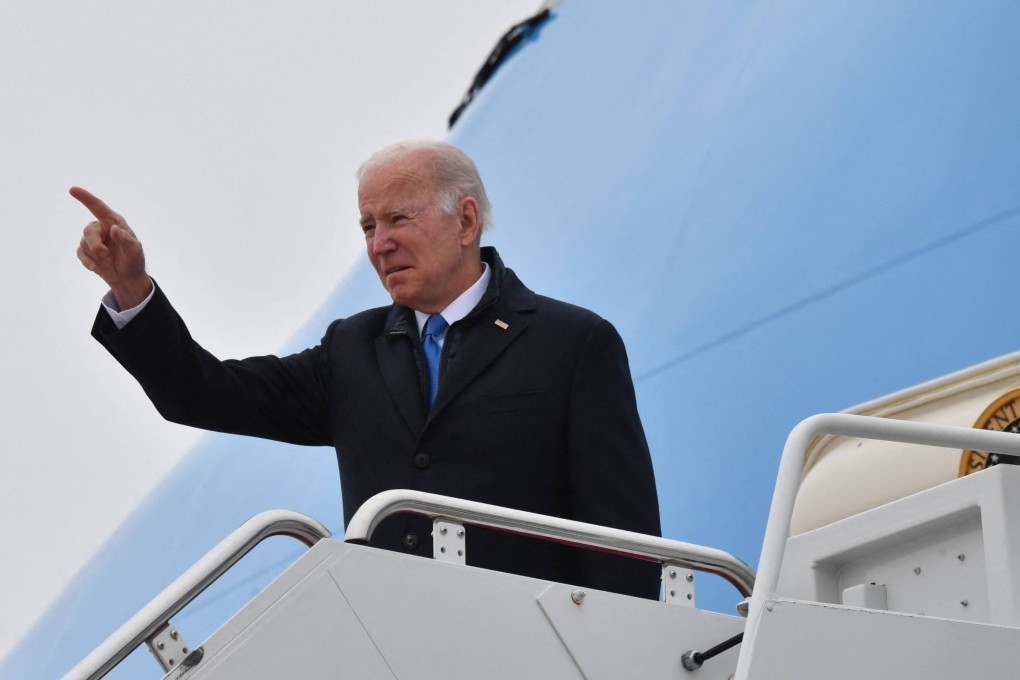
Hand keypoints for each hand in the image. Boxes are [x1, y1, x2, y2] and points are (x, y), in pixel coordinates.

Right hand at [72, 186, 151, 309]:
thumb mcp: (134, 251)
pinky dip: (87, 261)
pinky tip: (96, 268)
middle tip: (106, 255)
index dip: (86, 198)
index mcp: (114, 222)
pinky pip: (80, 253)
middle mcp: (102, 228)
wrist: (127, 278)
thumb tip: (113, 228)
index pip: (98, 207)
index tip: (73, 190)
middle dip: (95, 245)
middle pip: (88, 230)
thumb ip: (125, 240)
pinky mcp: (87, 251)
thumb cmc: (134, 260)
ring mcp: (93, 239)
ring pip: (83, 242)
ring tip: (108, 262)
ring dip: (95, 255)